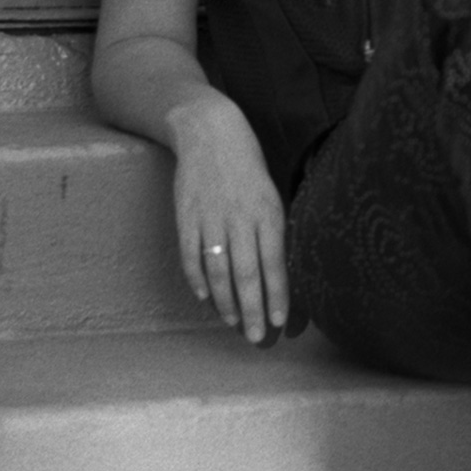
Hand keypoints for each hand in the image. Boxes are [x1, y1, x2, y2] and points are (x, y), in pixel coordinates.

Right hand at [167, 96, 289, 344]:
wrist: (211, 132)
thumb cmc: (249, 167)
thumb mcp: (272, 194)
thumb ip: (276, 230)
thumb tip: (284, 272)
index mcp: (268, 212)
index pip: (275, 263)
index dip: (277, 296)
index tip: (279, 324)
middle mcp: (240, 218)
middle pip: (247, 274)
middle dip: (253, 310)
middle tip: (255, 338)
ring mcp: (210, 218)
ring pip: (218, 271)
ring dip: (225, 301)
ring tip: (233, 323)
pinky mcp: (186, 217)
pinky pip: (191, 257)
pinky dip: (197, 281)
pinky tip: (206, 299)